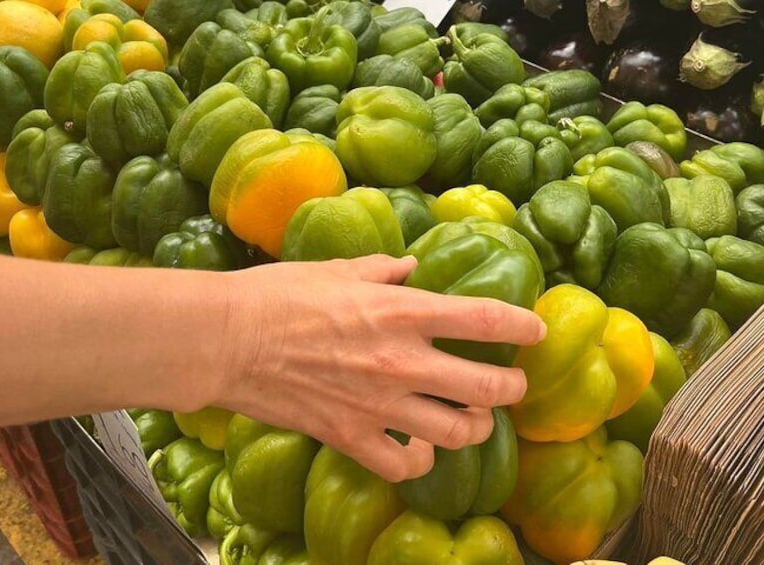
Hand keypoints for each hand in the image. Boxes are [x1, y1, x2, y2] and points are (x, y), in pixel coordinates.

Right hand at [214, 254, 545, 481]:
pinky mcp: (352, 436)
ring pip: (458, 433)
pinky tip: (420, 448)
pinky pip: (406, 466)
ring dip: (476, 427)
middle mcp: (402, 361)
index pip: (484, 319)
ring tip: (473, 419)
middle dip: (511, 388)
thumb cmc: (278, 295)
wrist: (228, 340)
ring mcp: (379, 405)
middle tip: (510, 385)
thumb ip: (382, 270)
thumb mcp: (337, 269)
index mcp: (401, 312)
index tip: (535, 330)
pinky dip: (422, 461)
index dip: (522, 326)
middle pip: (488, 386)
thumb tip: (410, 267)